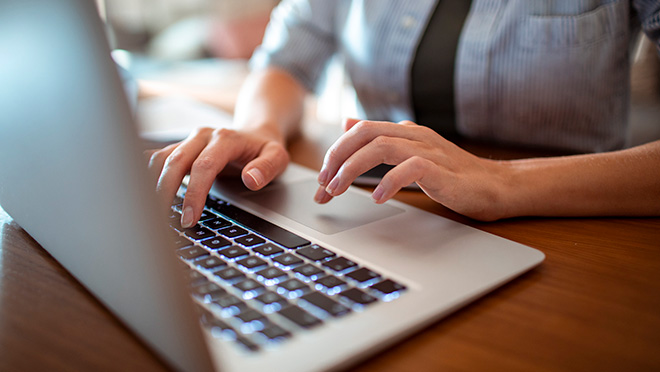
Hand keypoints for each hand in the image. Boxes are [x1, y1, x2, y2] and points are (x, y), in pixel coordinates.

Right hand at [147, 126, 288, 227]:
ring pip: (161, 158)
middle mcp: (203, 136)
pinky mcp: (181, 148)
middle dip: (166, 192)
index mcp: (225, 138)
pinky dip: (146, 175)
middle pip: (175, 161)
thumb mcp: (278, 157)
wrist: (256, 131)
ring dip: (151, 184)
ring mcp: (189, 141)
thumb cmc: (265, 148)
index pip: (204, 166)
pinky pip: (157, 158)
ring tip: (150, 212)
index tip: (190, 218)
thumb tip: (250, 180)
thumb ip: (267, 168)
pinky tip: (140, 193)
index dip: (194, 193)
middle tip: (163, 221)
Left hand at [314, 119, 509, 220]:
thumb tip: (347, 122)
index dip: (336, 152)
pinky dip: (389, 182)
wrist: (495, 186)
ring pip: (381, 147)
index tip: (321, 179)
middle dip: (337, 158)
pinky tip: (378, 198)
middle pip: (365, 134)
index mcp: (405, 131)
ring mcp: (429, 150)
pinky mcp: (442, 170)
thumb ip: (381, 139)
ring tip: (338, 190)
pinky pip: (411, 169)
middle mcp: (414, 135)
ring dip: (353, 169)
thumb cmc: (453, 175)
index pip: (360, 130)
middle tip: (322, 186)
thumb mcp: (411, 153)